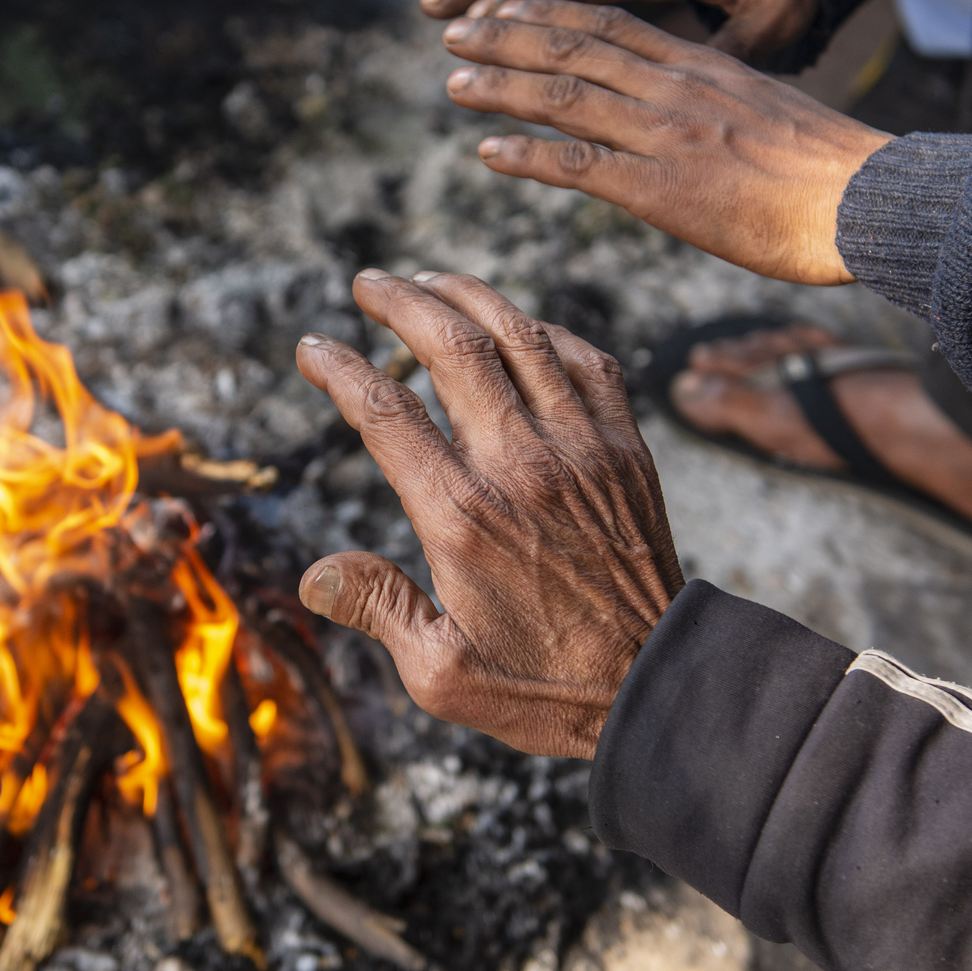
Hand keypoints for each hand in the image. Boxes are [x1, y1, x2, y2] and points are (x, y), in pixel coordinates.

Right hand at [293, 272, 683, 758]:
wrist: (659, 687)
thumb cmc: (544, 689)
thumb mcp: (441, 674)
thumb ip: (377, 609)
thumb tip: (312, 576)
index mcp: (463, 518)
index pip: (385, 414)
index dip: (340, 370)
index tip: (314, 349)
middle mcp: (522, 468)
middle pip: (453, 348)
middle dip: (402, 302)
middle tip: (369, 284)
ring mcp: (582, 450)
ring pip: (521, 336)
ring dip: (470, 296)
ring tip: (431, 280)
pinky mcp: (626, 451)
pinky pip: (587, 361)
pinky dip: (546, 331)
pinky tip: (520, 326)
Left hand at [442, 0, 890, 285]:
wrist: (868, 199)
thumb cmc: (829, 172)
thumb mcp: (766, 112)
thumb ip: (715, 104)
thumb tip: (687, 117)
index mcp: (702, 66)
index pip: (612, 22)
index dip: (551, 11)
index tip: (506, 5)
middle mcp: (676, 88)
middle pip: (575, 46)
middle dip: (507, 35)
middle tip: (455, 32)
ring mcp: (666, 135)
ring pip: (565, 95)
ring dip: (502, 87)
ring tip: (454, 82)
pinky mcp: (663, 188)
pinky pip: (579, 165)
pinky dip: (527, 155)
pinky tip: (488, 154)